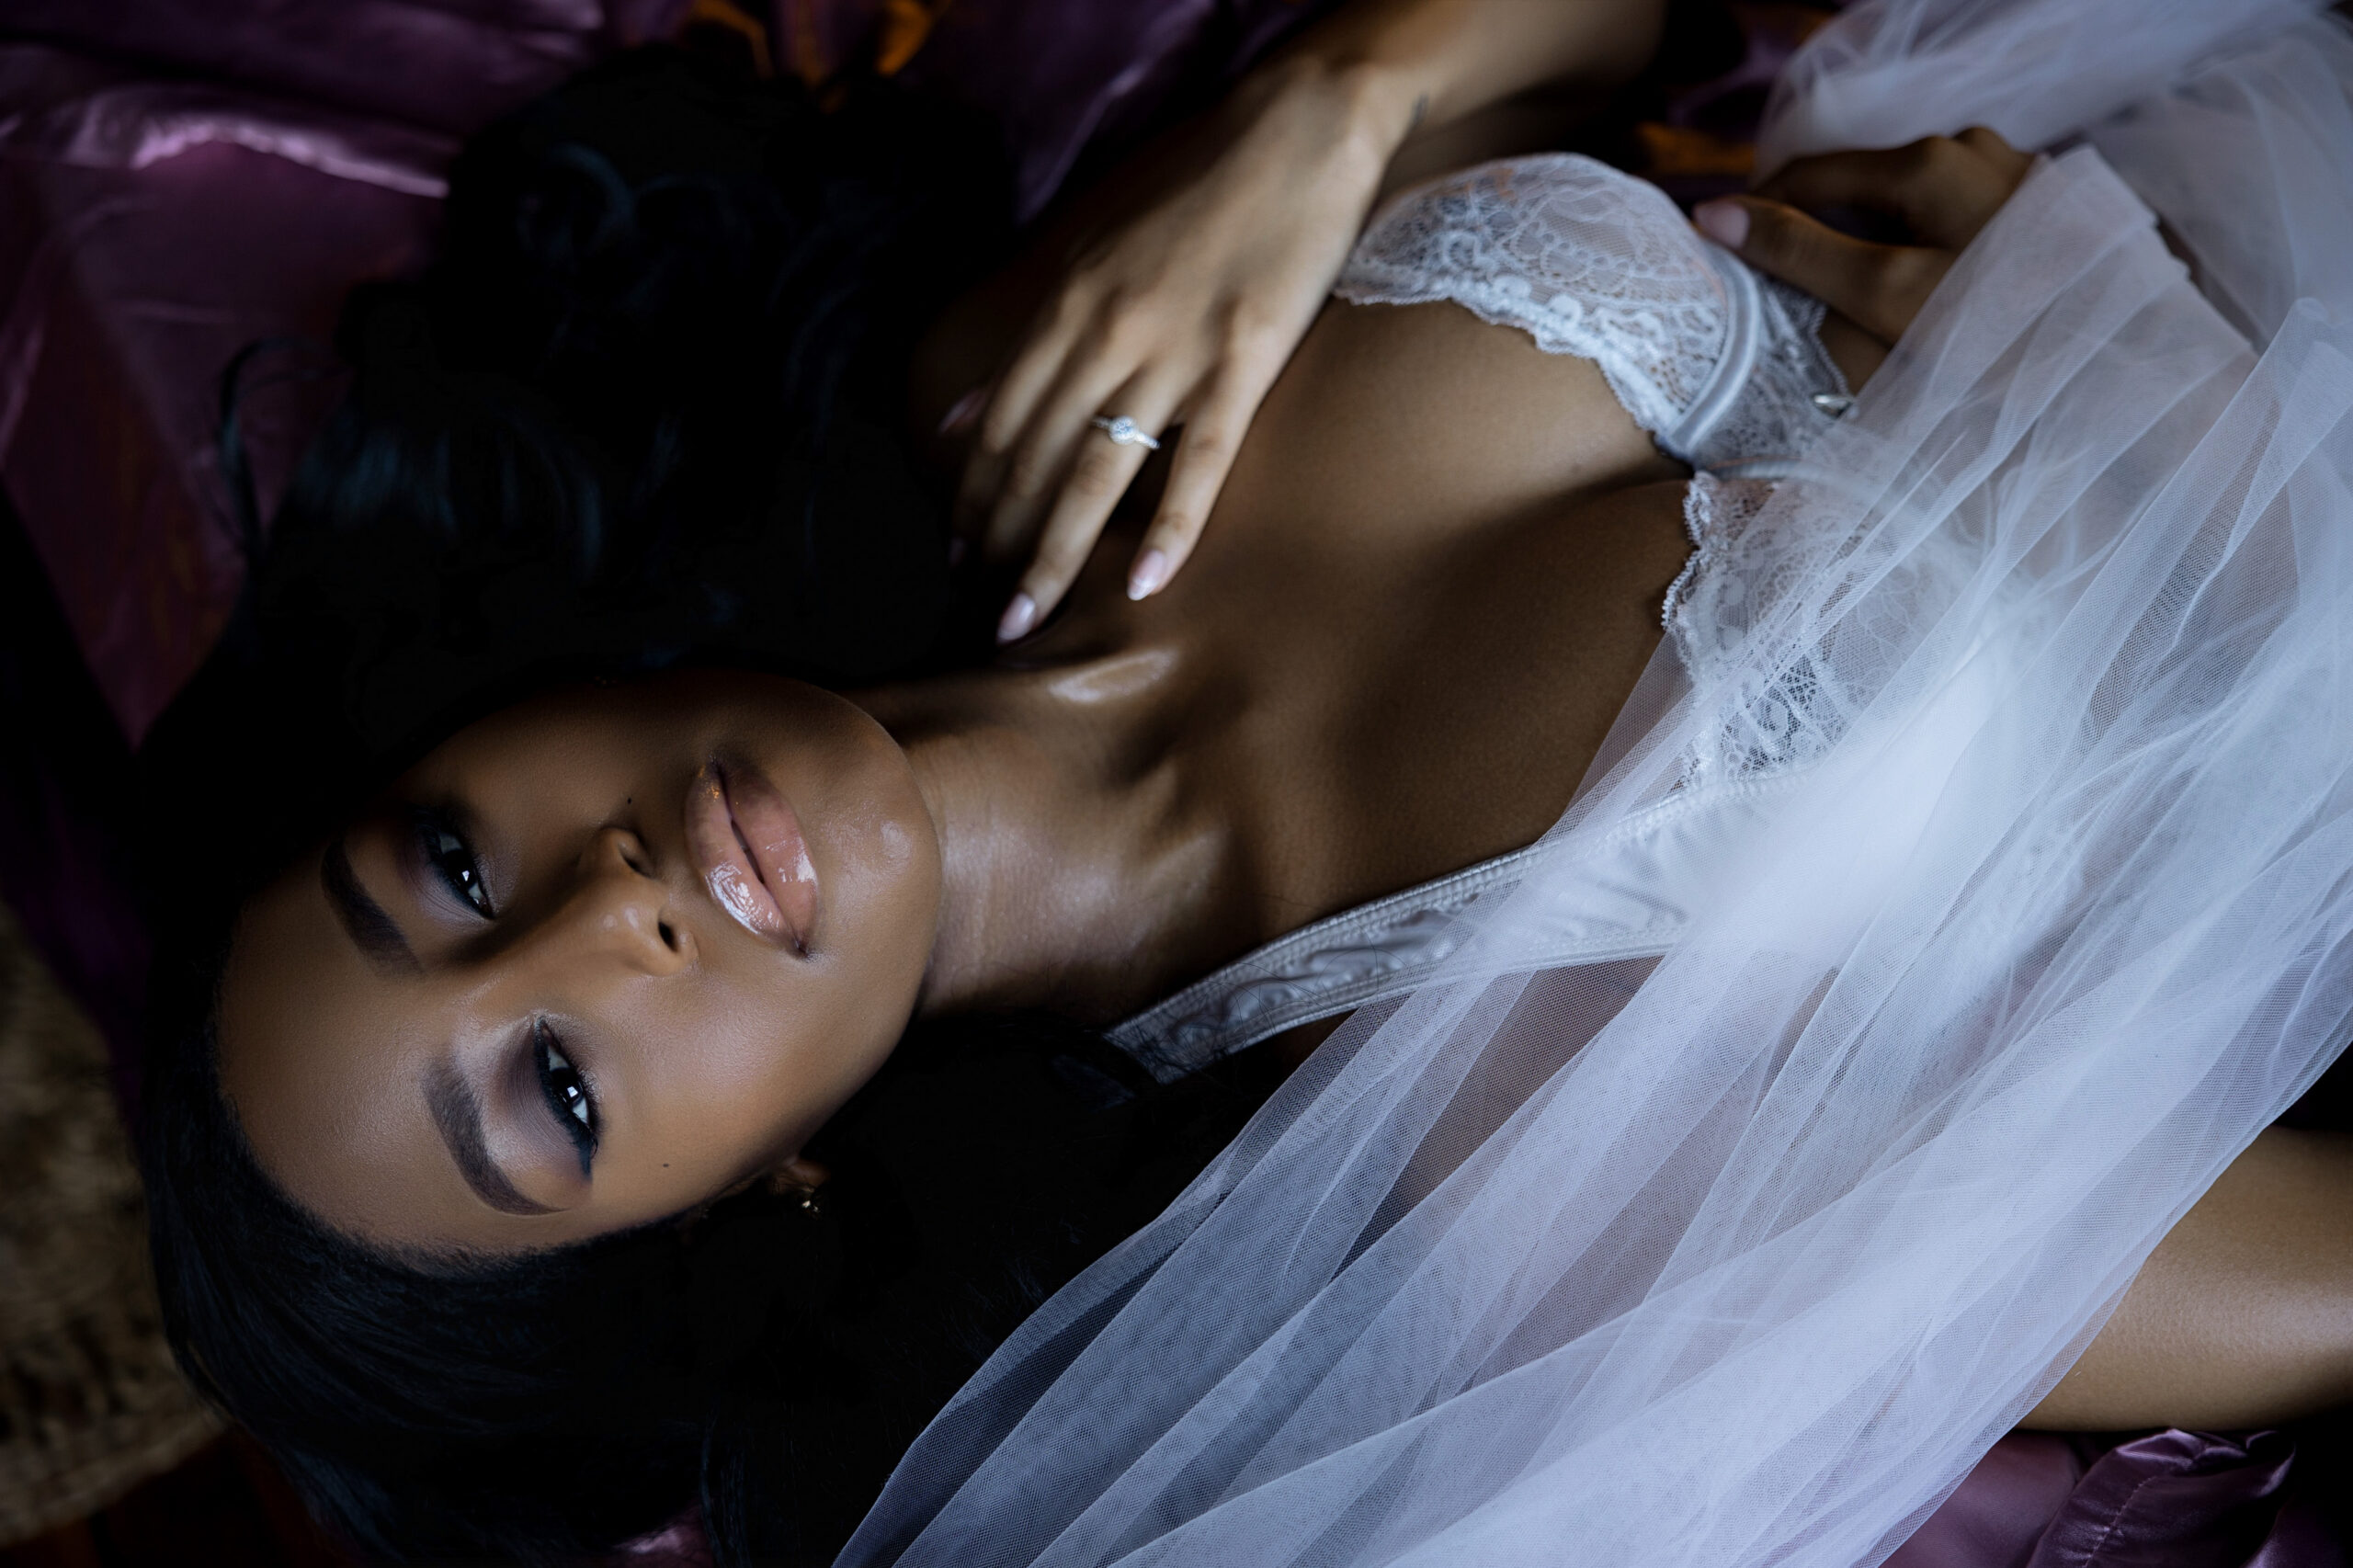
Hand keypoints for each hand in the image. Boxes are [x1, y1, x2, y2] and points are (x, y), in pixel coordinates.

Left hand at [955, 64, 1406, 641]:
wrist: (1294, 134)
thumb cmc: (1196, 194)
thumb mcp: (1093, 252)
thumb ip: (1036, 337)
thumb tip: (965, 415)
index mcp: (1065, 306)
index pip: (1001, 424)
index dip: (974, 497)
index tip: (960, 552)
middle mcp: (1104, 334)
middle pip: (1034, 460)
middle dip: (1000, 543)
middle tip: (985, 612)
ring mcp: (1173, 353)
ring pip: (1095, 476)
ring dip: (1052, 556)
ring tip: (1026, 619)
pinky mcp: (1243, 364)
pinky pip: (1198, 463)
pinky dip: (1169, 528)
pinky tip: (1143, 585)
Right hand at [1693, 128, 2033, 371]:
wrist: (2133, 363)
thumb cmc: (2005, 333)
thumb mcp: (1886, 296)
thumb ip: (1799, 252)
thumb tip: (1711, 215)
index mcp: (1925, 161)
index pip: (1808, 173)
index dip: (1759, 216)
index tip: (1729, 264)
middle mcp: (1971, 148)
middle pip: (1861, 184)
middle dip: (1820, 230)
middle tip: (1792, 299)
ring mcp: (2014, 173)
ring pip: (1912, 201)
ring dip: (1876, 240)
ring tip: (1861, 307)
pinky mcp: (2045, 207)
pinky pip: (1959, 218)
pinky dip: (1926, 248)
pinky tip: (1930, 297)